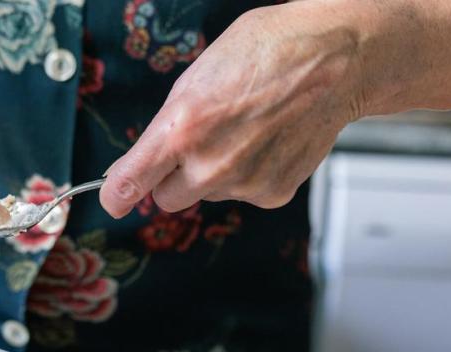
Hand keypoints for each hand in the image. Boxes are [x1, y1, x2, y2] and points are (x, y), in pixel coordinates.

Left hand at [100, 2, 365, 215]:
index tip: (113, 197)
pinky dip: (249, 175)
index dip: (116, 193)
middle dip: (173, 178)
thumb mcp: (195, 78)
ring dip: (215, 173)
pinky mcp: (272, 193)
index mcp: (182, 129)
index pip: (131, 182)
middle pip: (167, 198)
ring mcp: (244, 183)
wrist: (337, 58)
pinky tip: (267, 141)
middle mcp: (210, 165)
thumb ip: (166, 127)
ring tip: (245, 130)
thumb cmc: (268, 53)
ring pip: (207, 195)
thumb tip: (143, 161)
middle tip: (197, 145)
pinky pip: (243, 194)